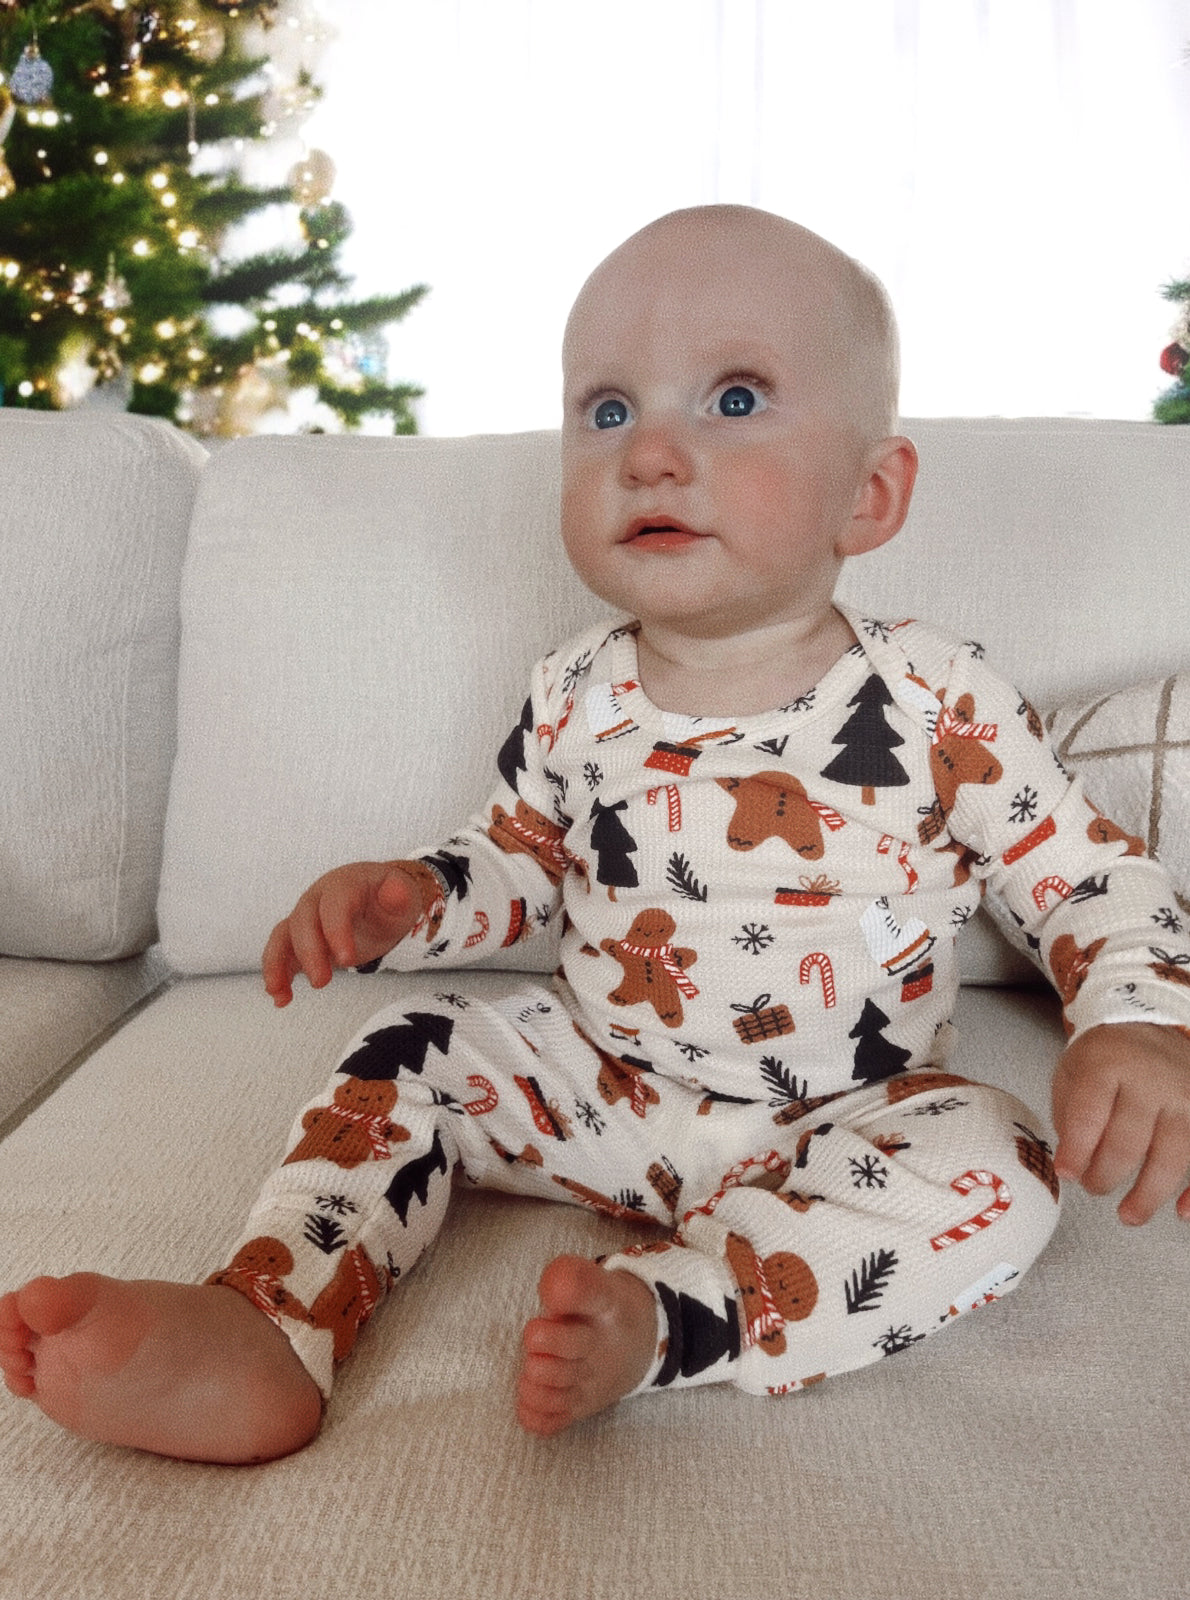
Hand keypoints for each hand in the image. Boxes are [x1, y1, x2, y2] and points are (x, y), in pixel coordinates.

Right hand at [262, 862, 423, 1007]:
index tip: (346, 960)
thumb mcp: (403, 896)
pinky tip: (281, 998)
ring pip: (283, 935)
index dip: (336, 931)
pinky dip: (276, 974)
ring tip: (280, 992)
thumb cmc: (389, 899)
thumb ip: (400, 896)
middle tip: (322, 982)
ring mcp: (305, 917)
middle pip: (303, 921)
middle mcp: (317, 898)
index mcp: (343, 884)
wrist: (378, 901)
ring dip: (277, 963)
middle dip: (309, 953)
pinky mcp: (299, 939)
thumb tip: (397, 892)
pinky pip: (279, 953)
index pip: (335, 904)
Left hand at [1052, 1022, 1189, 1225]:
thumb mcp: (1072, 1071)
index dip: (1076, 1149)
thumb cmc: (1105, 1057)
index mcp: (1108, 1065)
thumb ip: (1069, 1116)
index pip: (1090, 1114)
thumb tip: (1074, 1166)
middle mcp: (1152, 1080)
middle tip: (1092, 1187)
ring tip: (1128, 1216)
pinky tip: (1181, 1212)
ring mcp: (1185, 1097)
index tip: (1066, 1173)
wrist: (1146, 1023)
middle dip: (1104, 1175)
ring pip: (1171, 1157)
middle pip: (1128, 1142)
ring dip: (1148, 1195)